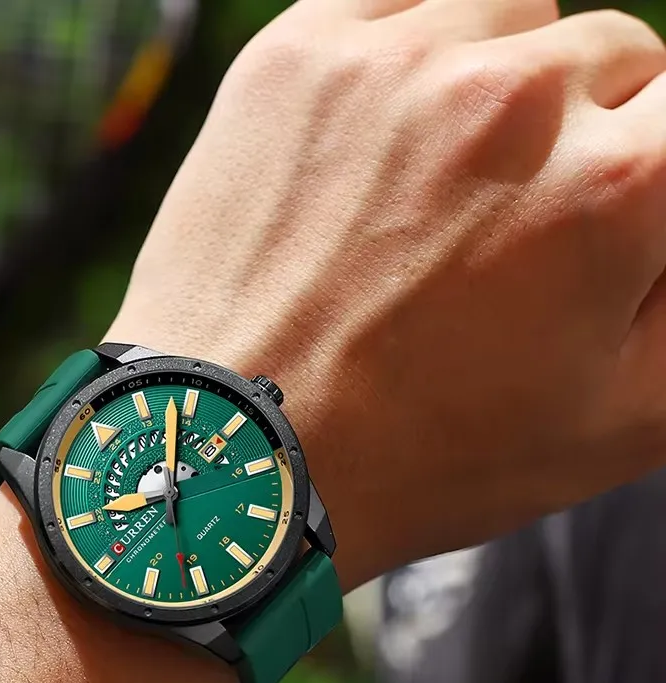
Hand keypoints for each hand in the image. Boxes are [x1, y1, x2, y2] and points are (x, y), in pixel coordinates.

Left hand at [109, 0, 665, 588]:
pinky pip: (403, 2)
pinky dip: (411, 57)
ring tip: (439, 192)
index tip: (607, 209)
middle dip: (583, 134)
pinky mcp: (299, 55)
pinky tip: (382, 146)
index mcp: (617, 187)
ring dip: (499, 88)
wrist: (238, 451)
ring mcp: (395, 65)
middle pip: (612, 56)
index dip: (656, 162)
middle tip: (509, 230)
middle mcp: (514, 100)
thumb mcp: (622, 420)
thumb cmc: (420, 457)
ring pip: (512, 19)